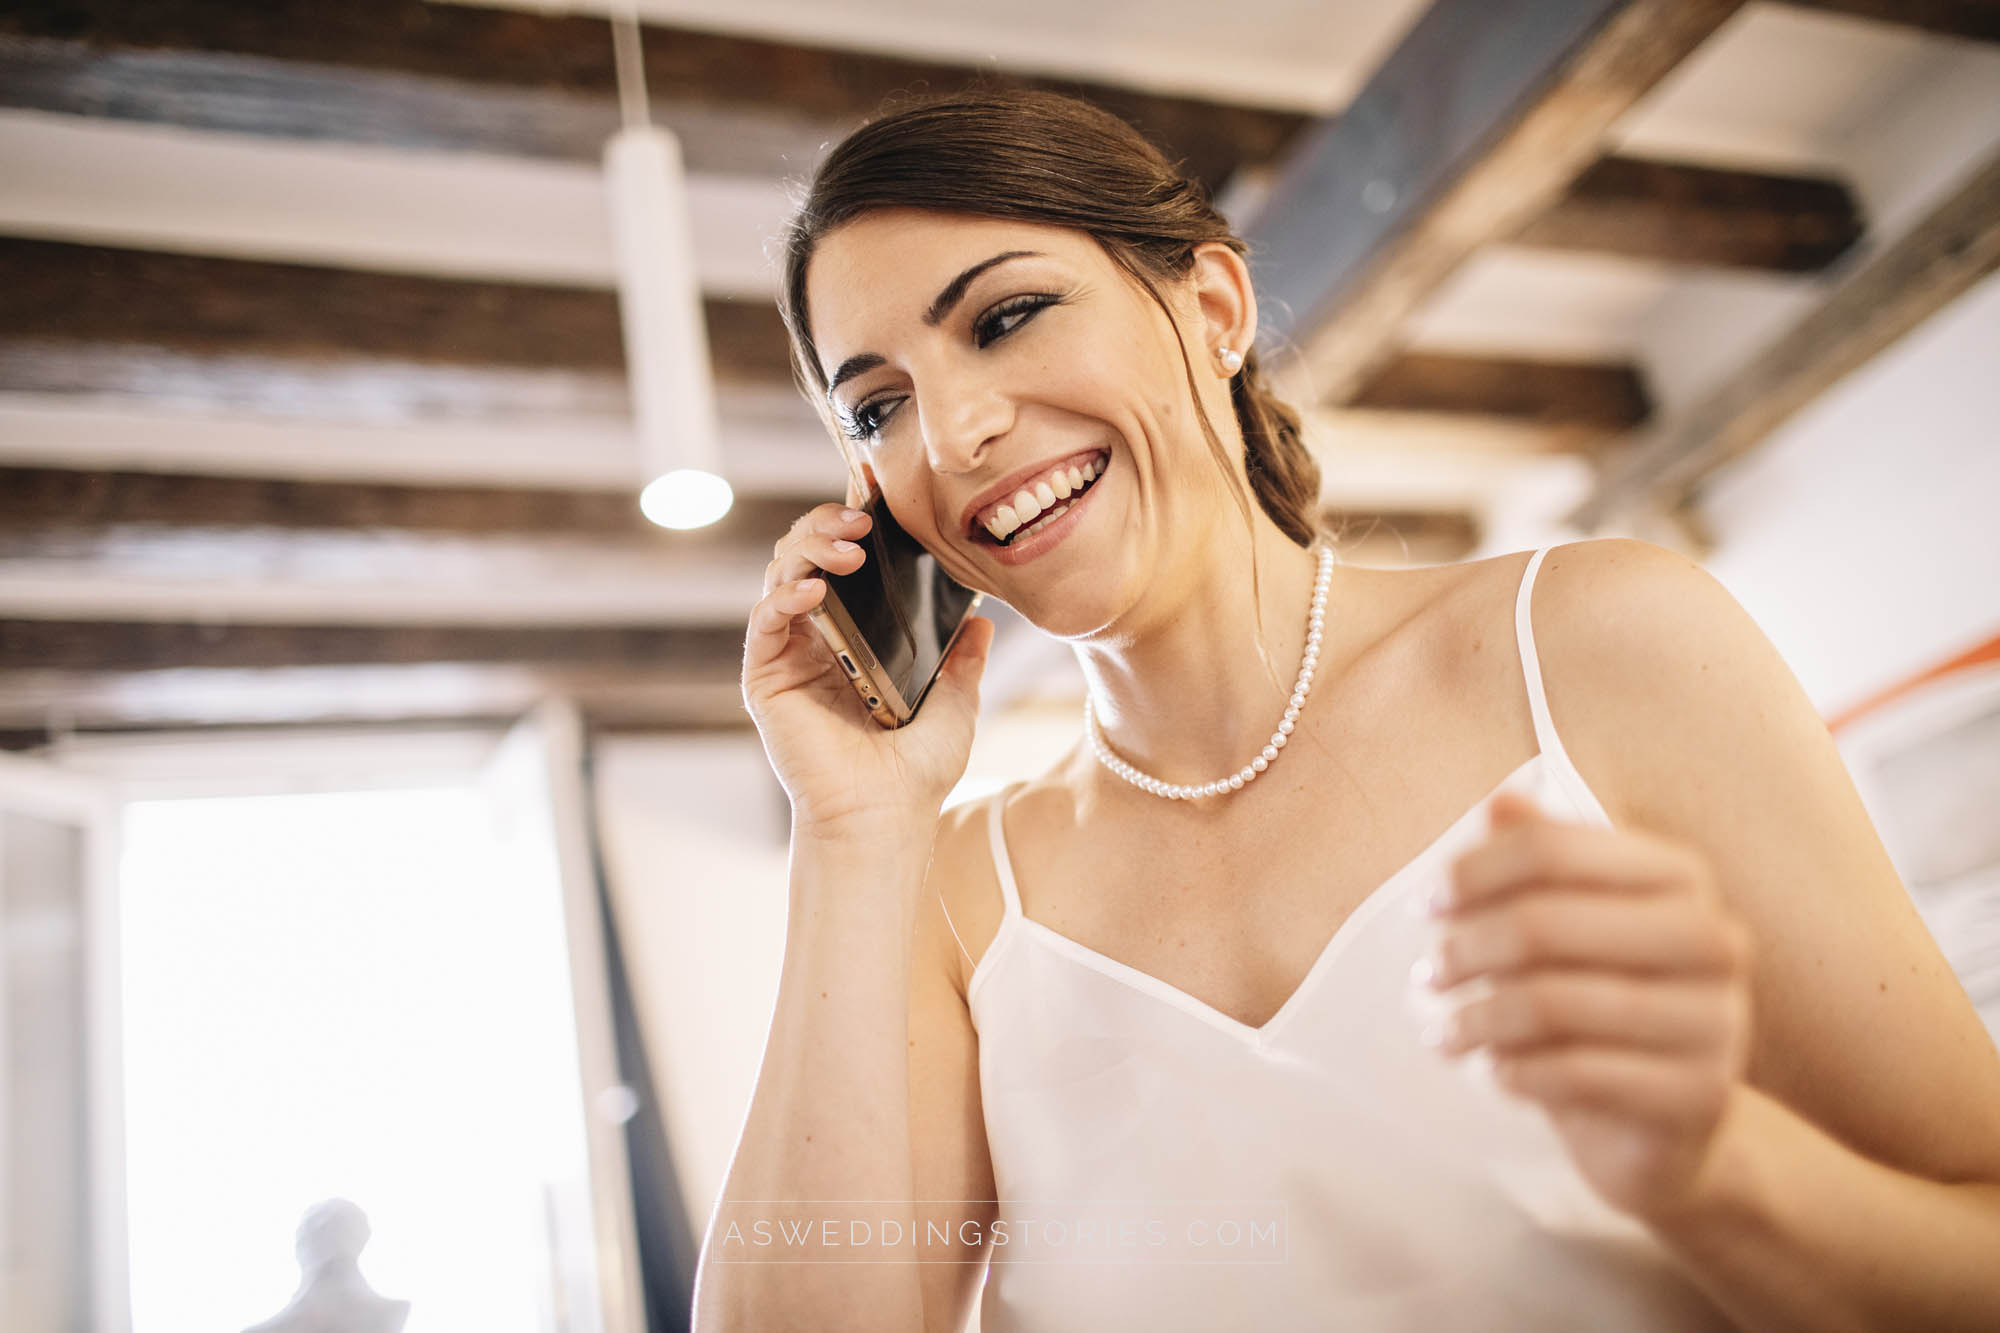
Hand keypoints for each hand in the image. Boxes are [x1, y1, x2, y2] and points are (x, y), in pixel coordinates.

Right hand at [742, 500, 995, 835]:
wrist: (885, 815)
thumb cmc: (917, 770)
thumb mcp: (957, 702)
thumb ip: (964, 659)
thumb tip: (982, 620)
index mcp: (856, 638)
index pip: (843, 565)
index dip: (850, 527)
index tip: (875, 502)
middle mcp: (817, 640)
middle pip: (803, 556)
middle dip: (825, 527)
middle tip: (861, 523)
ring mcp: (788, 656)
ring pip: (779, 575)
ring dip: (809, 549)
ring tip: (848, 551)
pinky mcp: (765, 677)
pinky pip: (764, 621)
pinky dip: (784, 595)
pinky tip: (815, 590)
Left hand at [1421, 790, 1755, 1218]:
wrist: (1663, 1128)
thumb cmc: (1601, 1006)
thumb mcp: (1568, 927)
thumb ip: (1541, 863)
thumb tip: (1499, 803)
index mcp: (1679, 876)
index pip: (1553, 849)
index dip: (1473, 872)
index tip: (1424, 905)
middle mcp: (1712, 939)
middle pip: (1545, 923)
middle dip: (1466, 949)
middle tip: (1426, 976)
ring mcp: (1717, 1020)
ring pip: (1554, 1003)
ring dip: (1478, 1019)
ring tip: (1444, 1033)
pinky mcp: (1701, 1095)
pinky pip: (1577, 1074)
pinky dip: (1515, 1072)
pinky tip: (1492, 1073)